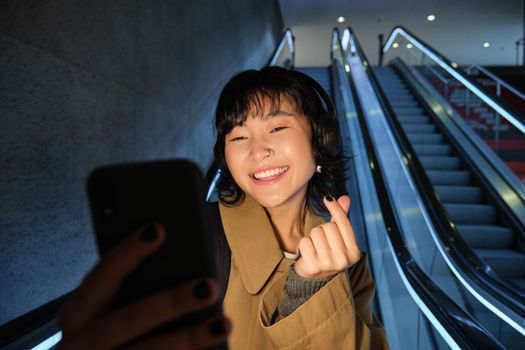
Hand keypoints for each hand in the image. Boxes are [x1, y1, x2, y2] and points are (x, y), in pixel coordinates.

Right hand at [57, 225, 229, 349]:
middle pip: (129, 320)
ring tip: (223, 323)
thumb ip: (123, 291)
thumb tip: (179, 260)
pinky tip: (214, 348)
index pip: (102, 276)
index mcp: (78, 311)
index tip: (157, 230)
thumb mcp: (97, 312)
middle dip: (171, 304)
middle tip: (209, 286)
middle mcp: (83, 341)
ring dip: (189, 339)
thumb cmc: (100, 332)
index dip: (128, 253)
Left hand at [294, 195, 360, 278]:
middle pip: (328, 227)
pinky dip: (304, 245)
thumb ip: (341, 219)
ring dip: (312, 237)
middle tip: (323, 242)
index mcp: (354, 252)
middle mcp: (343, 259)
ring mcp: (328, 263)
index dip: (335, 208)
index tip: (327, 198)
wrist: (316, 280)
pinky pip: (304, 242)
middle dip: (322, 229)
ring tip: (316, 248)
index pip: (343, 223)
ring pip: (316, 233)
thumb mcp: (339, 238)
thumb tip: (345, 198)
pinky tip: (308, 253)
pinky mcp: (313, 266)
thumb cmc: (329, 254)